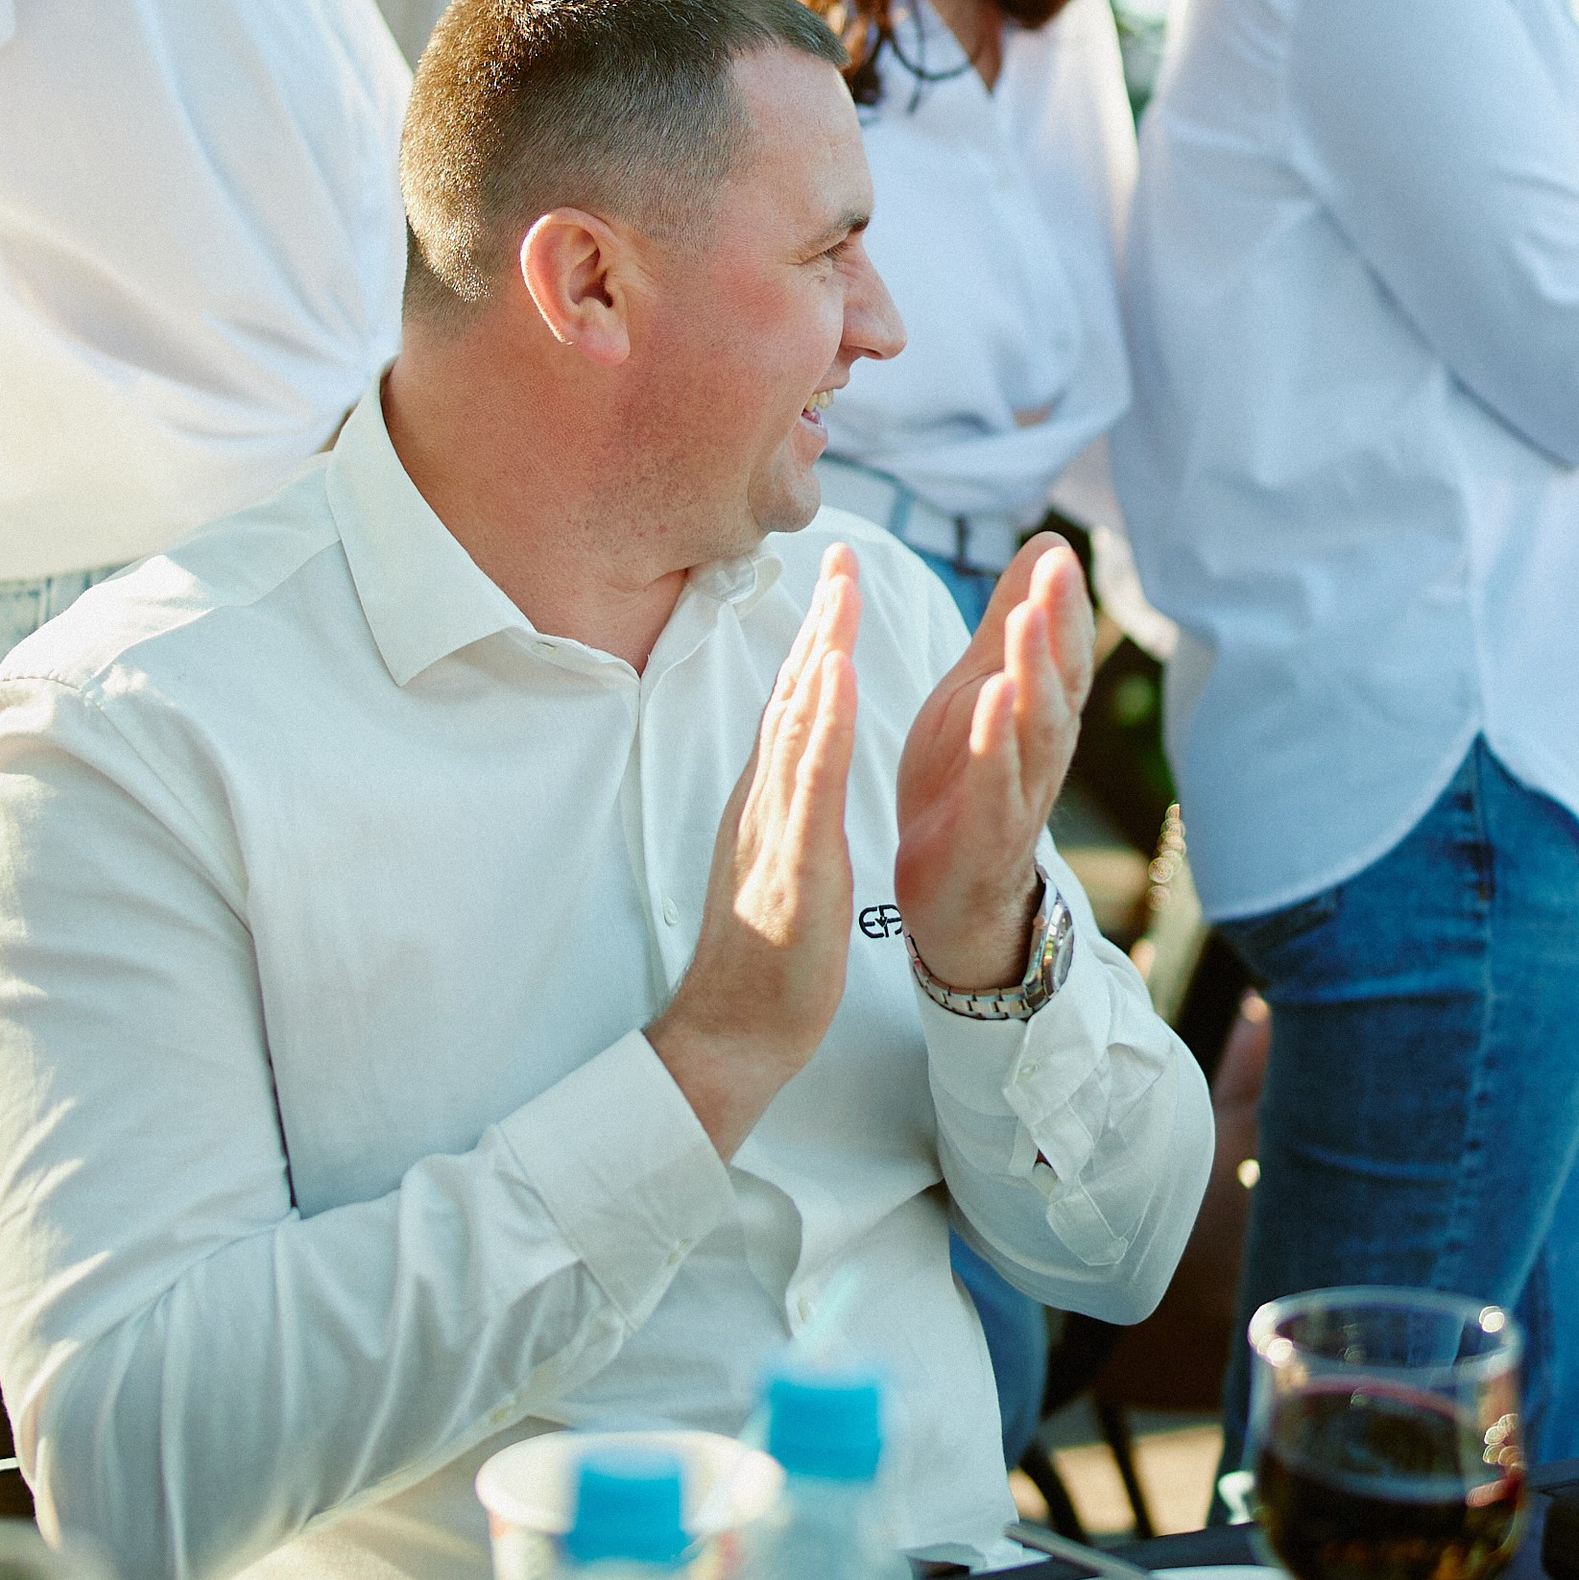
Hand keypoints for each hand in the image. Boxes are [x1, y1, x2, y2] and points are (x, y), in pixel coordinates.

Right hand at [646, 549, 858, 1160]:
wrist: (736, 1027)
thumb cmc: (766, 951)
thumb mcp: (781, 855)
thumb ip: (787, 801)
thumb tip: (796, 754)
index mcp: (770, 797)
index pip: (796, 704)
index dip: (817, 638)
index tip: (838, 579)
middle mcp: (764, 797)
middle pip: (794, 695)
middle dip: (820, 621)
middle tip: (842, 552)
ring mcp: (772, 823)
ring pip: (798, 723)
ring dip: (821, 651)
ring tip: (842, 591)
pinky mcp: (790, 859)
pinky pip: (809, 781)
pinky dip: (825, 724)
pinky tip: (838, 679)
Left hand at [894, 535, 1092, 993]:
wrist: (949, 893)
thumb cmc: (965, 780)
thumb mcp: (981, 688)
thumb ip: (1010, 625)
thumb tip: (1048, 543)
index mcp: (1038, 709)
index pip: (1060, 648)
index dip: (1062, 601)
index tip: (1057, 549)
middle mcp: (1042, 746)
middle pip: (1061, 678)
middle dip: (1060, 620)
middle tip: (1056, 567)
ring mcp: (1020, 790)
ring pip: (1039, 725)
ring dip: (1036, 670)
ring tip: (1030, 617)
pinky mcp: (988, 831)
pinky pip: (999, 783)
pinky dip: (997, 741)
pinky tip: (994, 699)